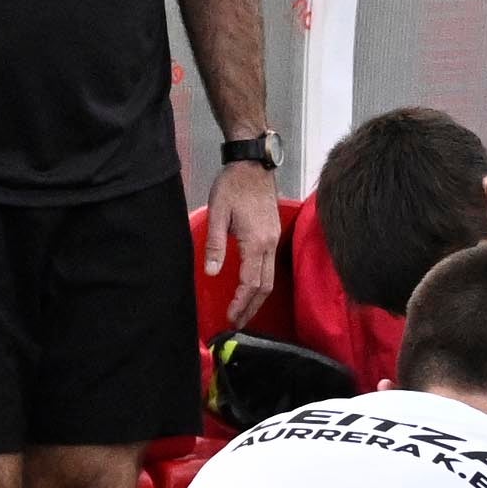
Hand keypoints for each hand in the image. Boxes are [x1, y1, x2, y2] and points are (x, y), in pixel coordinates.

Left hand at [209, 160, 284, 327]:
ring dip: (257, 298)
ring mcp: (274, 239)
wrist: (252, 164)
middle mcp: (269, 243)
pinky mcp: (273, 234)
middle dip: (251, 308)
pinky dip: (261, 283)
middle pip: (264, 286)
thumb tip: (213, 273)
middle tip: (238, 323)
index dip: (240, 303)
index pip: (250, 282)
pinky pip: (270, 266)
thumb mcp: (217, 213)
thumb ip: (215, 245)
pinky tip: (251, 288)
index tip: (230, 316)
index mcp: (256, 241)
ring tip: (244, 312)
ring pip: (270, 278)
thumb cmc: (233, 185)